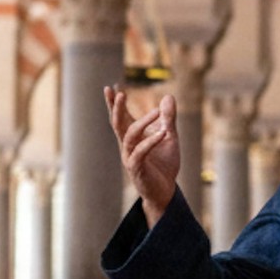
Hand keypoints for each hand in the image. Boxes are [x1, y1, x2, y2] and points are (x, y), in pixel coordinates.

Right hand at [104, 85, 179, 225]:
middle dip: (117, 108)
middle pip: (117, 124)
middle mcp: (127, 145)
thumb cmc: (164, 164)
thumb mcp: (169, 137)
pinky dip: (151, 141)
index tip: (110, 88)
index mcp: (132, 137)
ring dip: (143, 122)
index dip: (114, 103)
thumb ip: (168, 118)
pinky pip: (141, 152)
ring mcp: (130, 157)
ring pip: (130, 136)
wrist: (165, 191)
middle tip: (120, 93)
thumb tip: (168, 97)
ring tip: (157, 111)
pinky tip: (162, 133)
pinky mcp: (137, 169)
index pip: (120, 117)